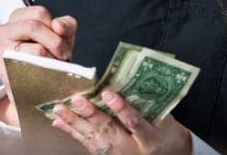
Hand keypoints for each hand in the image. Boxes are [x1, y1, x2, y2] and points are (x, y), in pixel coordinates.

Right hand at [0, 5, 76, 124]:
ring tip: (55, 66)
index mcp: (16, 18)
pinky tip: (46, 75)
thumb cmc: (49, 55)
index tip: (63, 41)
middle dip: (55, 43)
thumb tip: (58, 26)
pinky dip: (45, 73)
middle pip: (33, 27)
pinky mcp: (4, 72)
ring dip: (52, 59)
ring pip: (35, 49)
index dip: (55, 27)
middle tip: (64, 55)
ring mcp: (0, 51)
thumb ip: (66, 25)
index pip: (39, 13)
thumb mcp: (61, 36)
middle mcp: (2, 32)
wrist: (39, 86)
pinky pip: (31, 69)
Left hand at [51, 91, 191, 154]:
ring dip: (75, 123)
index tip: (108, 93)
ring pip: (94, 139)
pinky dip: (72, 132)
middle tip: (77, 99)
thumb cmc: (167, 135)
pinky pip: (87, 145)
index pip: (136, 124)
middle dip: (92, 115)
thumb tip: (129, 79)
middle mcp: (133, 152)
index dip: (122, 109)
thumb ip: (149, 105)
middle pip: (110, 132)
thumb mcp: (166, 122)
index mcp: (151, 141)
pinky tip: (59, 121)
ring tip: (59, 109)